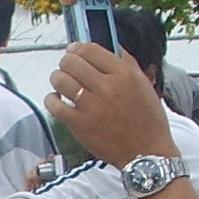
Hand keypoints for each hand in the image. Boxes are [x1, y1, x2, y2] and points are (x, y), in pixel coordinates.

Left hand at [46, 45, 177, 168]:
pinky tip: (57, 99)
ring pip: (60, 80)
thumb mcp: (144, 85)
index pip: (90, 50)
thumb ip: (127, 63)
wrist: (146, 153)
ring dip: (57, 78)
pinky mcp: (79, 125)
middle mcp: (106, 87)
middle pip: (71, 62)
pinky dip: (51, 99)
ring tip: (61, 82)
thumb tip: (113, 46)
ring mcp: (91, 106)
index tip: (74, 50)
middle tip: (67, 67)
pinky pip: (54, 105)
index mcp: (124, 74)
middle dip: (66, 61)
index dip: (78, 48)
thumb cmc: (147, 120)